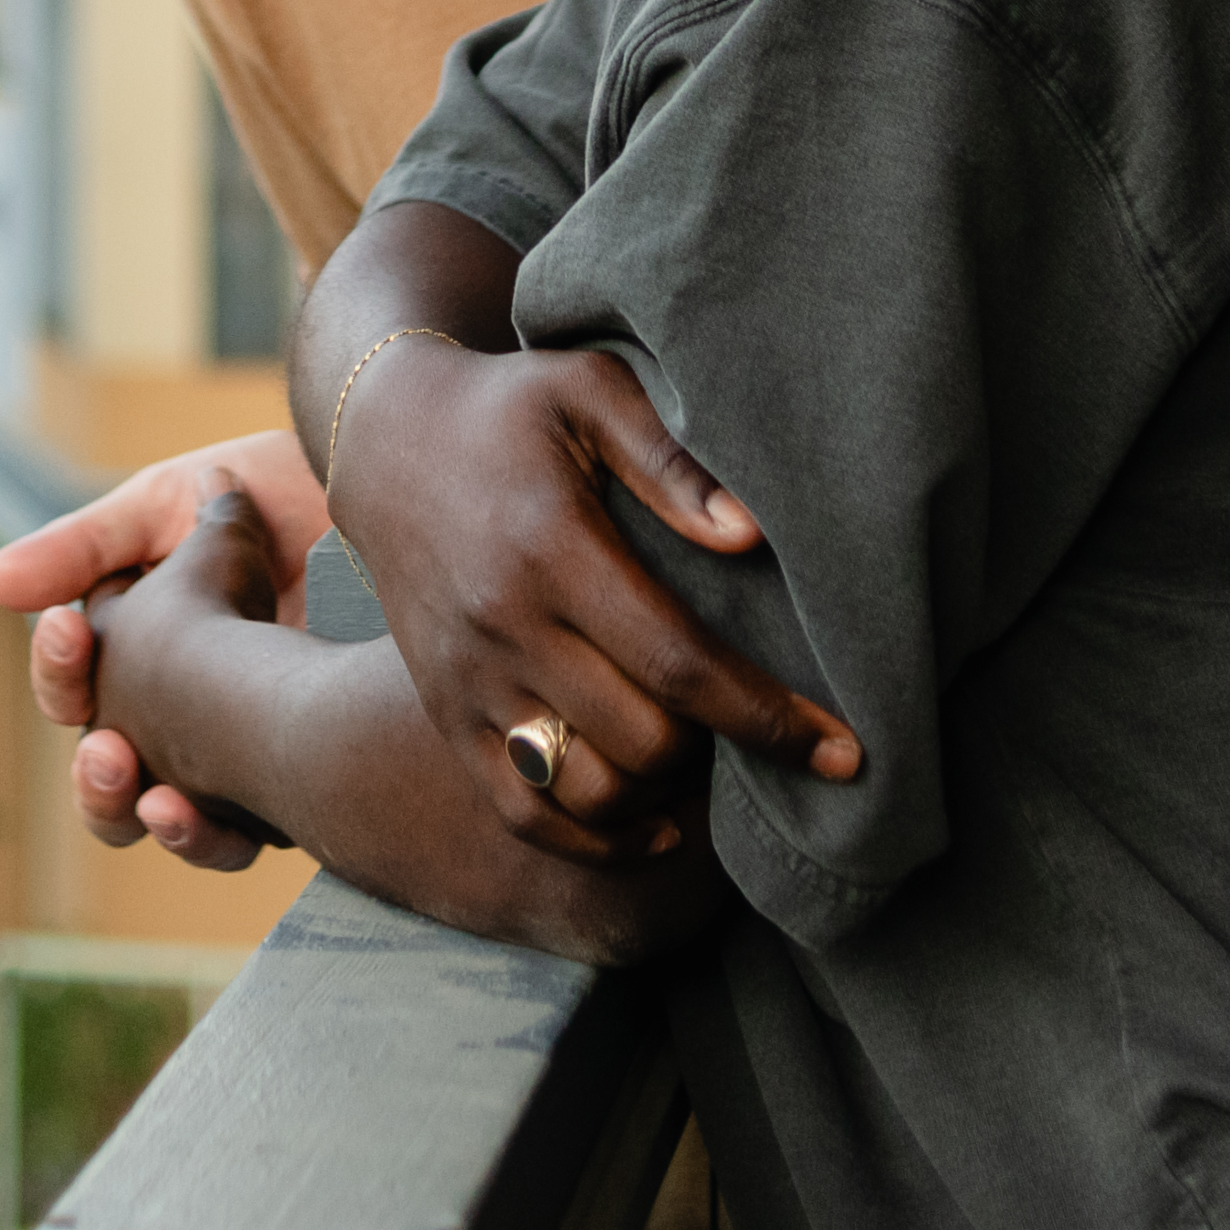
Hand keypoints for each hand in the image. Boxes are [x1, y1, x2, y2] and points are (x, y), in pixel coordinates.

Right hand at [74, 489, 311, 855]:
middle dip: (94, 774)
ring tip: (150, 797)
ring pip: (157, 819)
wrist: (369, 500)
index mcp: (129, 648)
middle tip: (107, 749)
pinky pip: (237, 836)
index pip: (71, 684)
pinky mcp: (285, 779)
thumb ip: (83, 549)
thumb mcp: (164, 508)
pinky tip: (194, 813)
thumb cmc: (264, 496)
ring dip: (139, 816)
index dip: (60, 667)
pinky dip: (206, 836)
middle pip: (104, 775)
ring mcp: (227, 752)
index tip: (72, 630)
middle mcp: (169, 713)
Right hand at [337, 338, 854, 861]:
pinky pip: (521, 811)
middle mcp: (503, 625)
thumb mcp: (589, 390)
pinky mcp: (447, 712)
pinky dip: (594, 839)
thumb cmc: (509, 409)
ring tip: (708, 761)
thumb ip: (671, 460)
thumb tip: (751, 536)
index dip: (768, 719)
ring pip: (586, 792)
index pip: (678, 662)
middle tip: (765, 729)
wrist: (385, 441)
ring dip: (664, 795)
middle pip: (641, 741)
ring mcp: (468, 680)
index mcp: (549, 546)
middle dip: (722, 751)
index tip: (844, 752)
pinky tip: (652, 822)